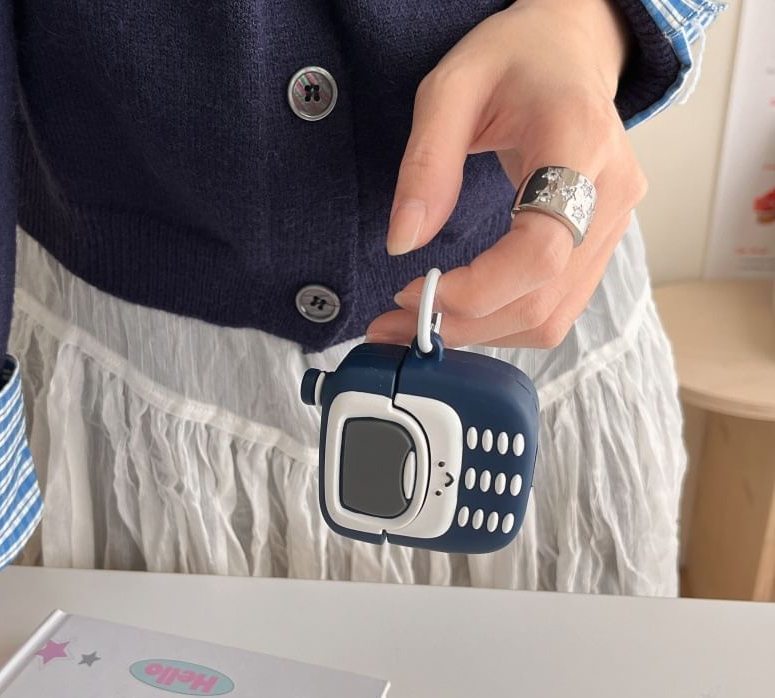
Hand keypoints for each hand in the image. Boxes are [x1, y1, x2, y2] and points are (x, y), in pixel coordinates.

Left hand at [366, 0, 645, 348]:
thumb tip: (403, 245)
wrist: (571, 52)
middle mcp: (610, 194)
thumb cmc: (515, 58)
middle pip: (542, 298)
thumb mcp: (451, 87)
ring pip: (551, 317)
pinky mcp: (600, 245)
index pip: (540, 249)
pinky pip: (555, 307)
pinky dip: (503, 322)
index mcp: (580, 142)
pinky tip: (462, 313)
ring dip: (480, 333)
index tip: (413, 291)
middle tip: (396, 325)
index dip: (478, 289)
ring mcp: (613, 225)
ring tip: (420, 323)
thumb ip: (426, 163)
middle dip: (464, 324)